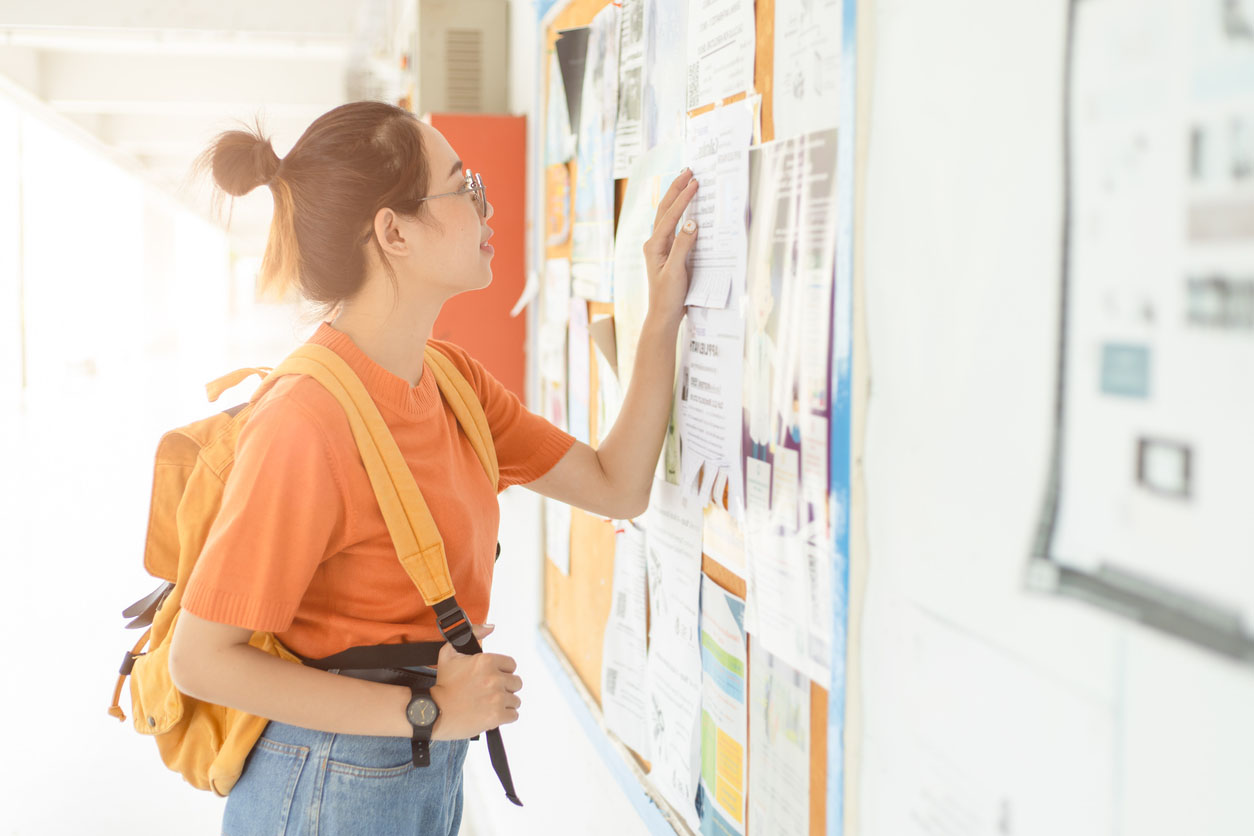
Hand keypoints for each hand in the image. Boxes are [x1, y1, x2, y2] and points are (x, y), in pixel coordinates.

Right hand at [429, 624, 522, 739]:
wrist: (434, 711)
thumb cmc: (442, 684)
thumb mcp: (449, 653)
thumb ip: (471, 634)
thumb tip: (491, 627)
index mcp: (486, 661)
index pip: (511, 665)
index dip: (503, 671)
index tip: (493, 678)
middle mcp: (494, 678)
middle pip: (516, 683)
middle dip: (505, 688)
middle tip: (491, 693)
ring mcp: (496, 698)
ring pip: (515, 700)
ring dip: (505, 703)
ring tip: (490, 704)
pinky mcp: (496, 716)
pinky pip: (513, 715)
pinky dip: (505, 716)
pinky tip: (493, 714)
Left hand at [642, 169, 699, 328]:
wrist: (663, 315)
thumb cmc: (667, 296)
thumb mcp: (676, 271)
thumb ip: (683, 246)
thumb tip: (692, 223)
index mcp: (653, 246)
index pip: (670, 216)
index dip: (683, 199)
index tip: (694, 183)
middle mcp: (654, 243)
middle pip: (664, 210)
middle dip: (676, 189)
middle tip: (688, 171)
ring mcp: (659, 247)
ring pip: (667, 215)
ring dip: (676, 197)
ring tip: (686, 181)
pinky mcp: (667, 252)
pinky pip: (673, 226)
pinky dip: (680, 212)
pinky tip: (687, 207)